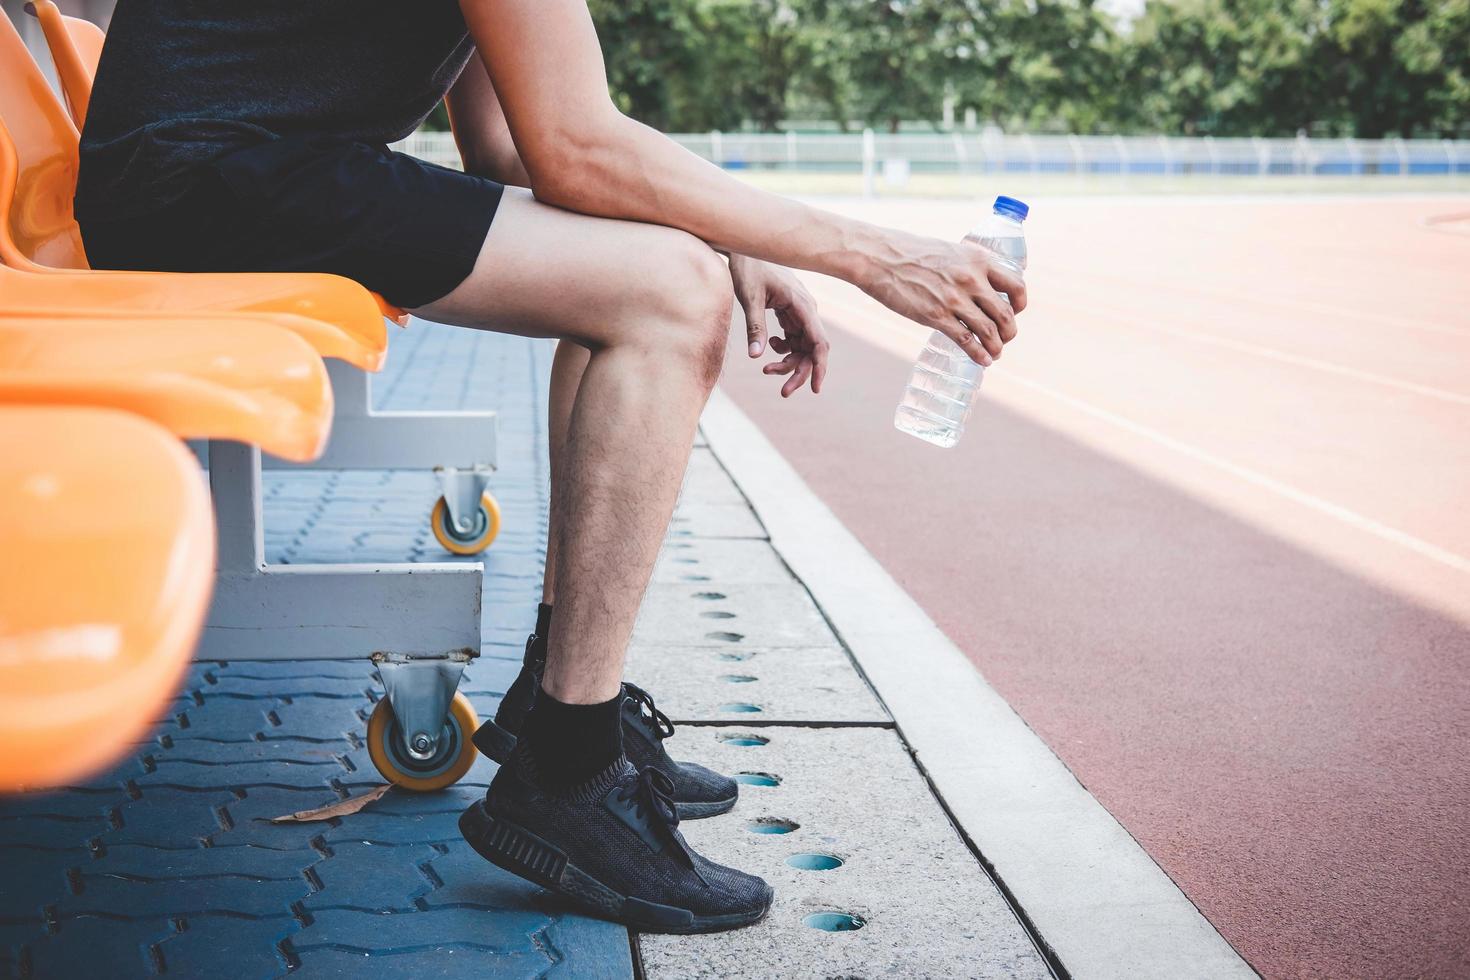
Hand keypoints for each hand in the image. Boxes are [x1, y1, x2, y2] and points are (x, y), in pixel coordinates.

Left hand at [728, 254, 828, 396]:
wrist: (745, 246)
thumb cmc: (748, 267)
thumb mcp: (750, 298)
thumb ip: (755, 327)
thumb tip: (755, 355)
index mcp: (802, 305)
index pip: (819, 342)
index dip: (820, 367)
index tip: (815, 388)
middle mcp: (806, 310)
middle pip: (811, 350)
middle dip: (799, 372)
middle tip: (783, 392)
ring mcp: (799, 311)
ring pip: (802, 346)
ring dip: (789, 362)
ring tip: (766, 369)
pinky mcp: (790, 311)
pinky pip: (794, 337)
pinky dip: (784, 348)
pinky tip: (770, 346)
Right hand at [855, 229, 1026, 365]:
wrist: (880, 258)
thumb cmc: (911, 253)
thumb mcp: (950, 251)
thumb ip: (968, 267)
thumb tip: (978, 285)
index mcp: (979, 260)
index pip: (1016, 286)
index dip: (1020, 304)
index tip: (1015, 312)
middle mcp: (972, 280)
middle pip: (1006, 314)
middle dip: (1009, 332)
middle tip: (1005, 339)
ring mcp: (955, 299)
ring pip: (989, 331)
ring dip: (996, 347)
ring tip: (994, 354)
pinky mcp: (937, 316)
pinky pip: (967, 341)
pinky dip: (979, 354)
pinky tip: (982, 361)